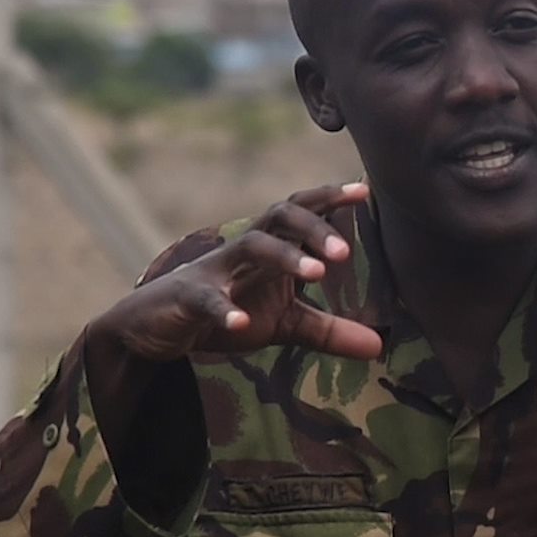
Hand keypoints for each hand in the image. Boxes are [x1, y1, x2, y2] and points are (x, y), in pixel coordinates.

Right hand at [90, 183, 384, 363]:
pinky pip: (205, 297)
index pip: (302, 211)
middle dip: (314, 228)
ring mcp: (214, 270)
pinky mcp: (186, 298)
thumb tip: (379, 345)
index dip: (330, 198)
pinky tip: (240, 324)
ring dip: (285, 257)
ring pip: (250, 246)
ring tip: (316, 274)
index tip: (365, 190)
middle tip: (345, 253)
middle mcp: (244, 249)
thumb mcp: (284, 325)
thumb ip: (329, 331)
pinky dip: (223, 308)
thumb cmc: (228, 311)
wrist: (156, 328)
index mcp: (271, 248)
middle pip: (279, 216)